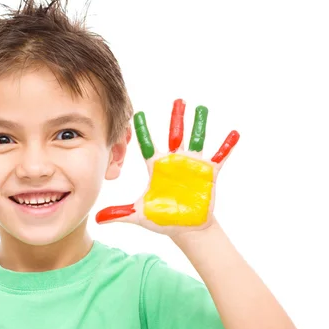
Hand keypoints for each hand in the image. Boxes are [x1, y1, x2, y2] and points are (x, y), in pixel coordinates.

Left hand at [95, 99, 238, 236]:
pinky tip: (233, 133)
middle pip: (175, 134)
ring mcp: (193, 165)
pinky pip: (219, 156)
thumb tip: (95, 220)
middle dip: (176, 118)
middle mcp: (175, 161)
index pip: (147, 145)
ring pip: (197, 139)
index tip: (138, 113)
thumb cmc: (162, 218)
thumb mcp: (139, 215)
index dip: (143, 130)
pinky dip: (226, 146)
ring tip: (202, 108)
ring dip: (200, 125)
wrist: (186, 229)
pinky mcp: (209, 173)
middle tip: (178, 100)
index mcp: (157, 167)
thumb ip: (119, 213)